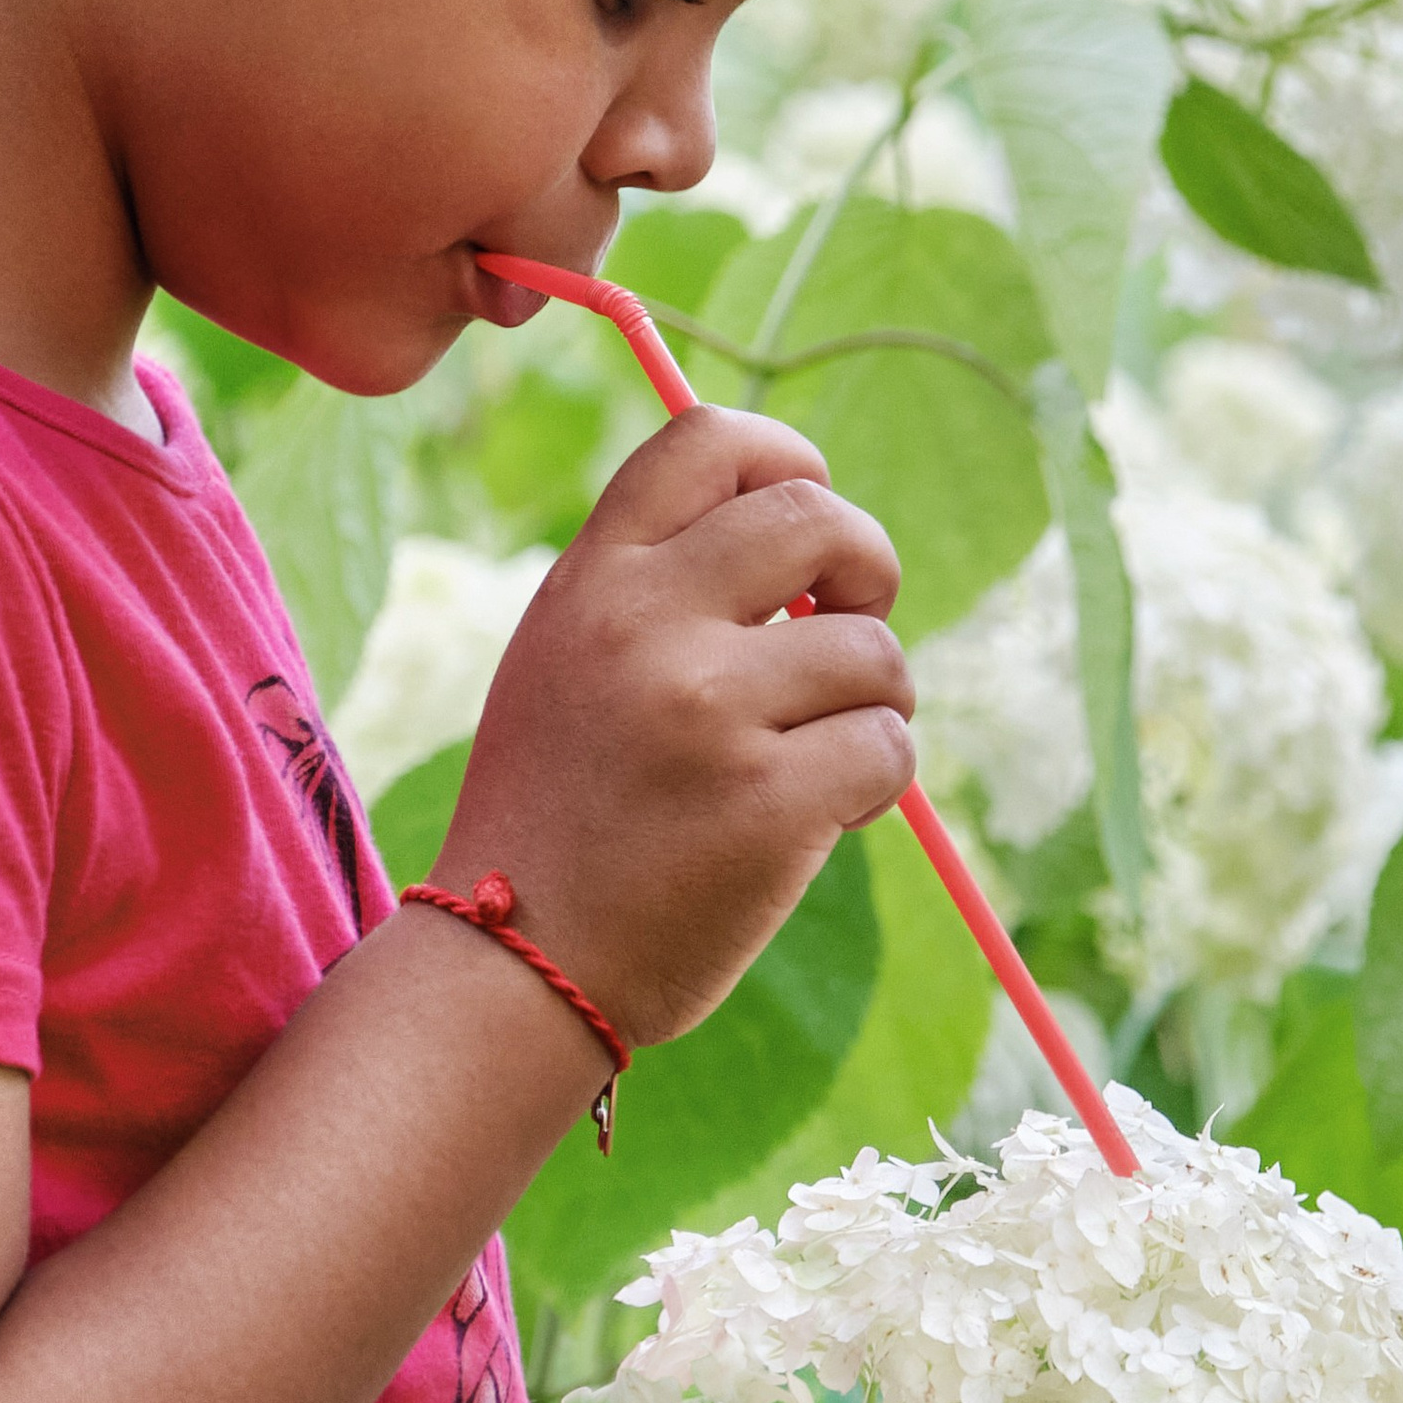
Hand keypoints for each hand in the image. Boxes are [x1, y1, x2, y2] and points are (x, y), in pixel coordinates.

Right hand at [433, 408, 911, 1047]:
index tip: (808, 525)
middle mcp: (643, 622)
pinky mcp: (767, 802)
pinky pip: (888, 747)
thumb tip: (807, 529)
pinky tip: (819, 815)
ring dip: (876, 701)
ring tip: (817, 752)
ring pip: (873, 650)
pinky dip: (876, 783)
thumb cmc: (559, 810)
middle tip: (853, 624)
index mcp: (592, 577)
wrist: (514, 963)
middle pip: (817, 518)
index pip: (709, 439)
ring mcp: (706, 710)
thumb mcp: (566, 656)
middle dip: (868, 567)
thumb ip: (656, 584)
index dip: (788, 460)